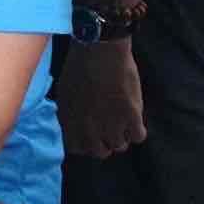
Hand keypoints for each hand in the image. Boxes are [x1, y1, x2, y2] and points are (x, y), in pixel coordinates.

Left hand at [54, 39, 144, 158]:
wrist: (100, 50)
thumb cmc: (79, 66)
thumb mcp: (64, 92)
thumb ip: (69, 113)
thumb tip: (73, 125)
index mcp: (70, 122)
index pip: (77, 148)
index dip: (85, 143)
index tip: (91, 135)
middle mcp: (90, 129)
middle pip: (100, 152)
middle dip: (104, 143)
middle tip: (109, 130)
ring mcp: (111, 125)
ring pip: (120, 146)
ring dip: (122, 136)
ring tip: (122, 121)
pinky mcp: (131, 117)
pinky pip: (139, 136)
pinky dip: (138, 130)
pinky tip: (134, 119)